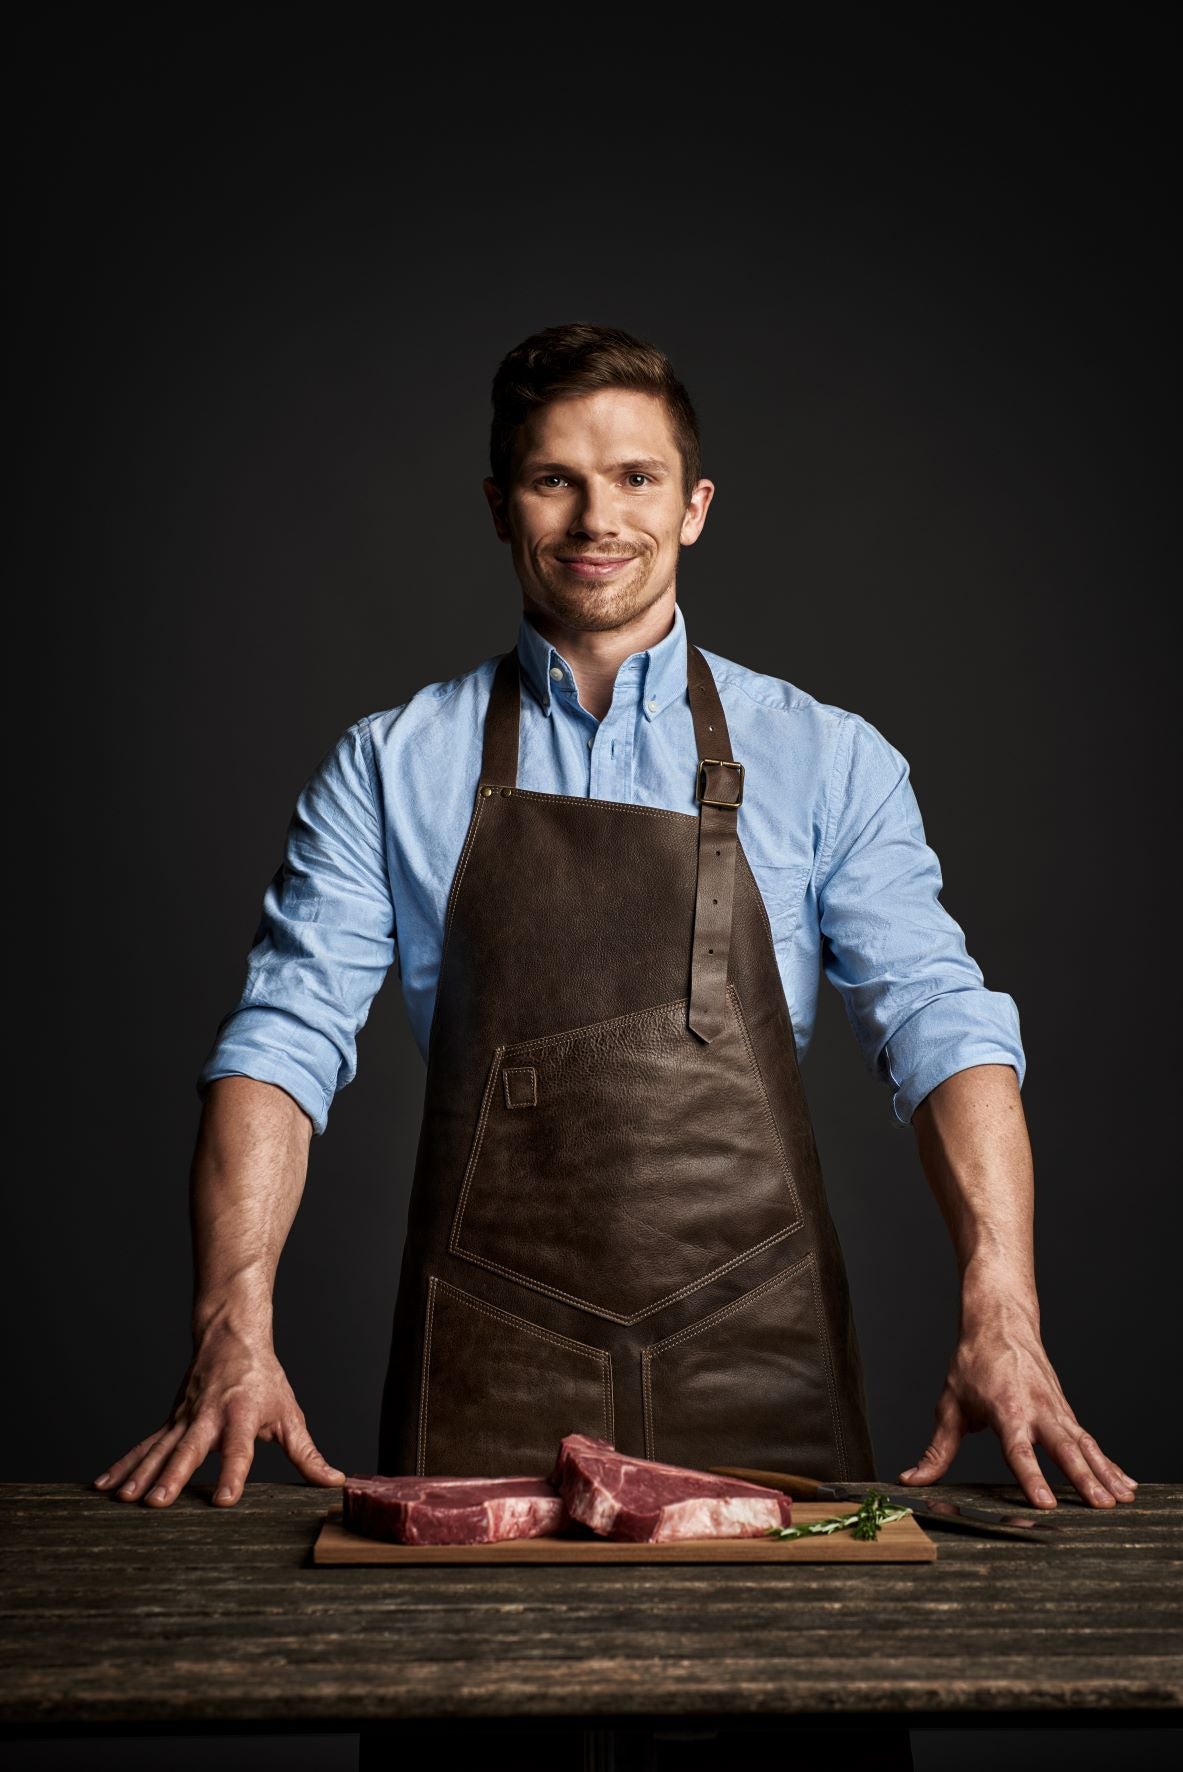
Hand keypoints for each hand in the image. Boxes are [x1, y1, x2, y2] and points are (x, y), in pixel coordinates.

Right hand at [92, 1327, 344, 1507]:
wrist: (230, 1337)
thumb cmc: (264, 1380)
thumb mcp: (290, 1414)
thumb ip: (308, 1454)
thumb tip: (334, 1482)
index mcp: (243, 1414)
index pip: (239, 1449)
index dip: (233, 1473)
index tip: (224, 1500)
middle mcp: (210, 1416)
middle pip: (190, 1449)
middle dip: (173, 1476)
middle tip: (156, 1502)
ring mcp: (185, 1418)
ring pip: (160, 1448)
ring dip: (140, 1473)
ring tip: (124, 1500)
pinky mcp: (171, 1422)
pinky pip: (144, 1446)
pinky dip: (123, 1465)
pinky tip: (104, 1487)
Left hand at [898, 1301, 1135, 1508]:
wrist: (1000, 1320)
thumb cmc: (973, 1362)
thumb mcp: (949, 1405)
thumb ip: (936, 1450)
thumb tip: (911, 1479)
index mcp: (1006, 1408)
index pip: (1019, 1449)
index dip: (1031, 1477)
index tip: (1046, 1503)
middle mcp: (1037, 1409)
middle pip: (1063, 1448)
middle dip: (1083, 1478)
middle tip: (1101, 1506)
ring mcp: (1056, 1409)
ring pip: (1084, 1444)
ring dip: (1104, 1472)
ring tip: (1122, 1500)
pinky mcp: (1066, 1411)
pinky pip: (1090, 1440)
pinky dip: (1109, 1461)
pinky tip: (1124, 1483)